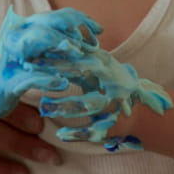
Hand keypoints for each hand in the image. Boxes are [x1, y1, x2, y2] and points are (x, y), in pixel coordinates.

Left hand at [35, 42, 172, 143]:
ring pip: (87, 103)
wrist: (140, 108)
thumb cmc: (110, 83)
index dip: (55, 51)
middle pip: (80, 73)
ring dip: (64, 105)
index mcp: (102, 63)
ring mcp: (112, 102)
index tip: (33, 50)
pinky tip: (61, 134)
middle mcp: (109, 79)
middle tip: (32, 72)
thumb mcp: (96, 64)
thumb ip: (77, 53)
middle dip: (56, 71)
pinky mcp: (112, 123)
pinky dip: (77, 132)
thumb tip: (50, 39)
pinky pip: (93, 130)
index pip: (75, 53)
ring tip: (43, 106)